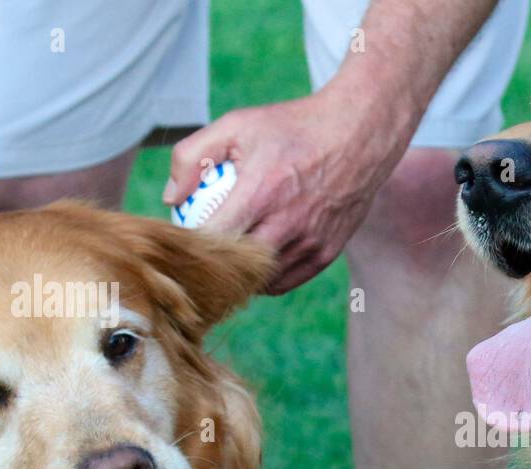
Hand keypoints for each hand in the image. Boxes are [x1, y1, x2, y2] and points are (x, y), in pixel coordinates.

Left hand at [163, 92, 391, 294]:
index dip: (193, 243)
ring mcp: (310, 242)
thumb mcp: (237, 125)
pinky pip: (287, 281)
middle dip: (214, 264)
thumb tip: (171, 198)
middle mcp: (287, 223)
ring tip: (229, 257)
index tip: (184, 237)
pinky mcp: (327, 253)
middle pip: (236, 266)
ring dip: (241, 273)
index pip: (213, 238)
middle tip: (201, 255)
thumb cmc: (292, 127)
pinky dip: (267, 278)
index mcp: (261, 192)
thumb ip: (193, 156)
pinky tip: (256, 261)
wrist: (358, 134)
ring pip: (262, 280)